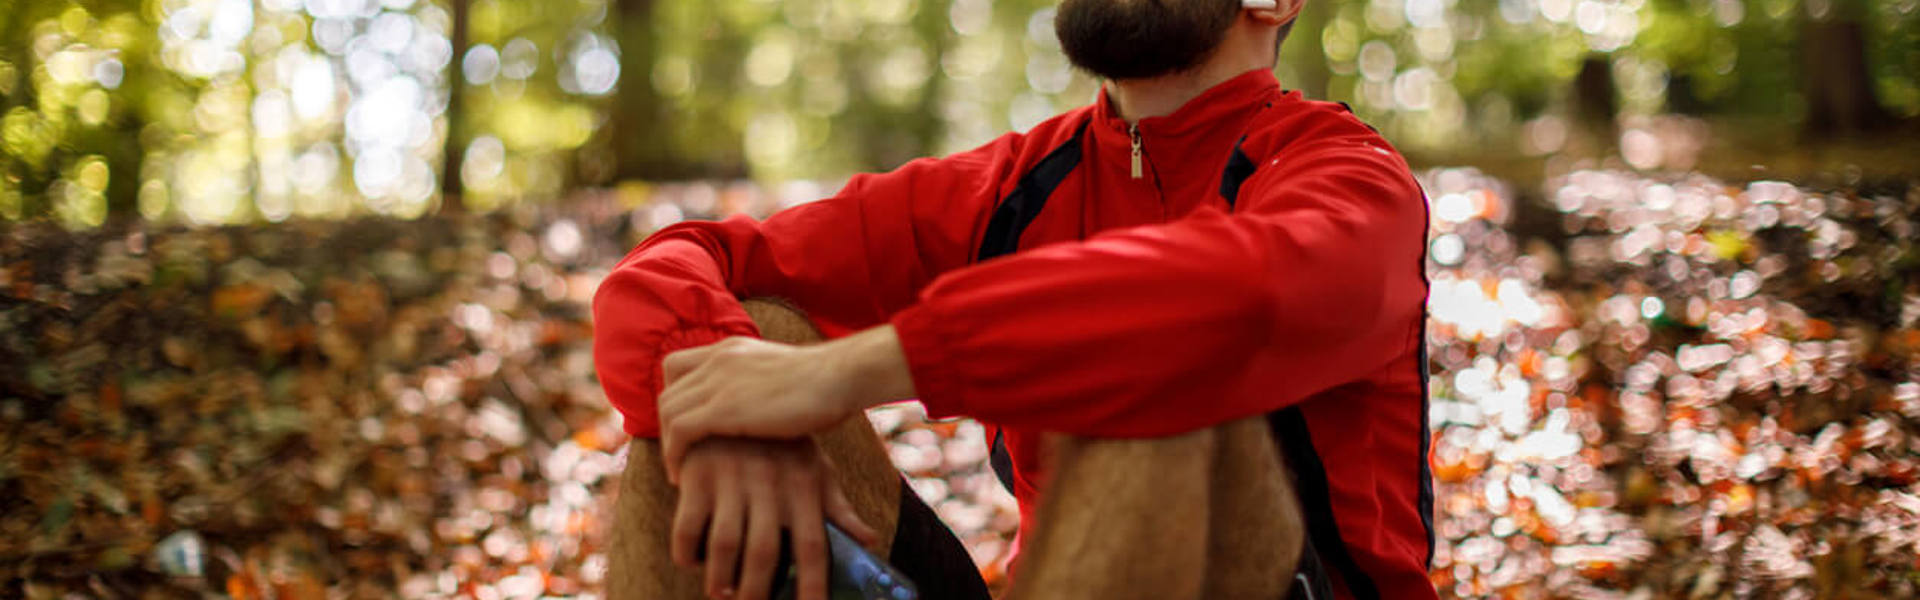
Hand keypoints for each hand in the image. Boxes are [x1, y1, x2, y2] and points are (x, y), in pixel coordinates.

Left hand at [658, 325, 913, 480]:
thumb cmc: (826, 384)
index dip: (675, 398)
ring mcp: (719, 381)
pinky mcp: (724, 408)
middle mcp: (718, 359)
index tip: (685, 427)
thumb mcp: (781, 375)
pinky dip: (674, 455)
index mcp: (731, 349)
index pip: (677, 366)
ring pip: (668, 412)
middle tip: (680, 456)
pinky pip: (679, 431)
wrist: (841, 377)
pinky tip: (683, 476)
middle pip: (668, 392)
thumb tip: (759, 408)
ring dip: (668, 445)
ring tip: (680, 470)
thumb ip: (759, 385)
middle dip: (667, 428)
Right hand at [672, 437, 880, 599]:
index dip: (812, 585)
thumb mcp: (815, 468)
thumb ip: (837, 507)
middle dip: (757, 591)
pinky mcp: (698, 474)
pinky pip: (688, 525)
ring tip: (722, 595)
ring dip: (721, 579)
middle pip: (765, 553)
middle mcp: (769, 484)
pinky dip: (687, 551)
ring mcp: (731, 478)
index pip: (813, 546)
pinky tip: (693, 561)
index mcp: (803, 486)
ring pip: (725, 544)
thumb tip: (868, 541)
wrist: (736, 389)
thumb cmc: (783, 443)